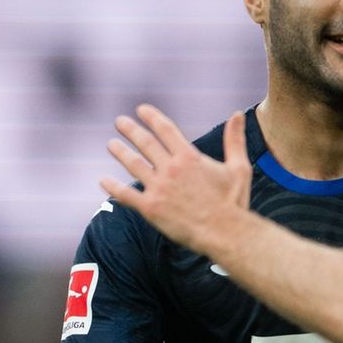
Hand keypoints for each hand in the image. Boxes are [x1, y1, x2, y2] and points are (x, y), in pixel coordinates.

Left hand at [102, 105, 251, 254]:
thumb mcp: (238, 167)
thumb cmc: (233, 201)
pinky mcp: (151, 208)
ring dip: (120, 152)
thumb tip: (238, 114)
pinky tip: (104, 181)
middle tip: (120, 122)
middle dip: (131, 130)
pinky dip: (113, 187)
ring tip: (111, 144)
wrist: (225, 232)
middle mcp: (171, 169)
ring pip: (133, 165)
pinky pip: (126, 195)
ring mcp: (159, 188)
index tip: (141, 110)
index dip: (152, 117)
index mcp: (189, 157)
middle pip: (145, 143)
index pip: (166, 129)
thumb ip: (234, 140)